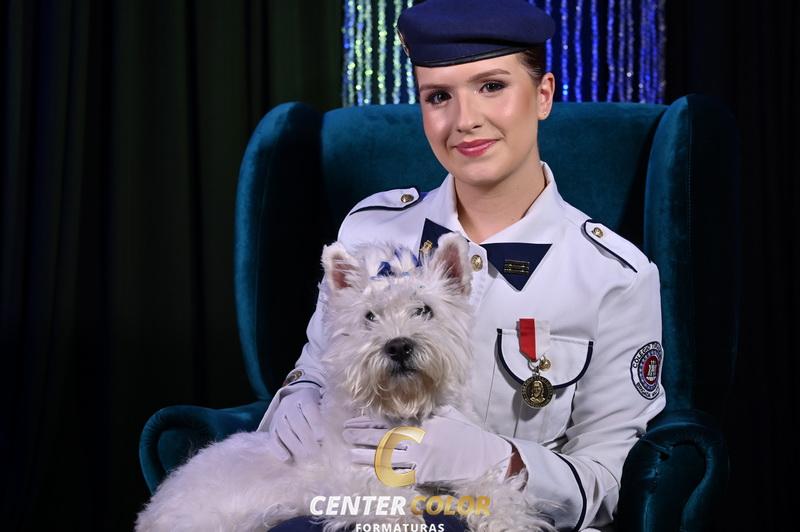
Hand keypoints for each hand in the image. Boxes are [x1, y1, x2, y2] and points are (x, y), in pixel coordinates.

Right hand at [264, 384, 323, 461]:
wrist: (297, 400)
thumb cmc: (316, 406)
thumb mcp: (323, 405)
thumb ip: (327, 416)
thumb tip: (331, 435)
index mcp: (304, 396)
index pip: (309, 408)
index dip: (315, 422)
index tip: (321, 437)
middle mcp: (289, 403)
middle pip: (296, 421)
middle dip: (306, 439)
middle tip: (316, 452)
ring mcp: (278, 414)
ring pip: (284, 430)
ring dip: (295, 445)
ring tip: (306, 456)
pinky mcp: (272, 426)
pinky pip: (272, 438)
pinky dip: (278, 449)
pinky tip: (286, 458)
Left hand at [343, 406, 511, 483]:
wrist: (485, 459)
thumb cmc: (469, 436)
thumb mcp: (451, 416)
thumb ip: (433, 410)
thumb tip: (420, 404)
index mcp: (424, 423)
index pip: (392, 421)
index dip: (371, 422)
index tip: (355, 420)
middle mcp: (419, 439)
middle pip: (384, 437)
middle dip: (362, 435)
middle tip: (345, 433)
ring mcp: (420, 458)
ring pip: (386, 456)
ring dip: (366, 455)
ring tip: (350, 453)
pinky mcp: (424, 475)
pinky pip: (398, 475)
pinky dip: (382, 474)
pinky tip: (368, 473)